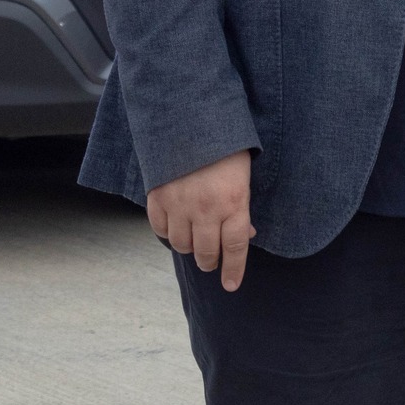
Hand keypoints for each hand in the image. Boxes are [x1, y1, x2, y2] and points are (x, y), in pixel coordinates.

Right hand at [148, 149, 254, 291]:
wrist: (190, 119)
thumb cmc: (225, 146)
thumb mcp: (244, 175)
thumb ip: (242, 206)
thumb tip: (246, 234)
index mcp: (234, 202)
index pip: (235, 247)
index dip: (233, 270)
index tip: (230, 285)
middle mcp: (207, 209)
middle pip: (207, 253)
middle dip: (211, 261)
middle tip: (211, 258)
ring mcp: (180, 205)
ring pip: (182, 246)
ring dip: (190, 247)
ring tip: (195, 239)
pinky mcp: (158, 199)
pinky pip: (161, 230)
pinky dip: (169, 233)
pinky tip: (176, 226)